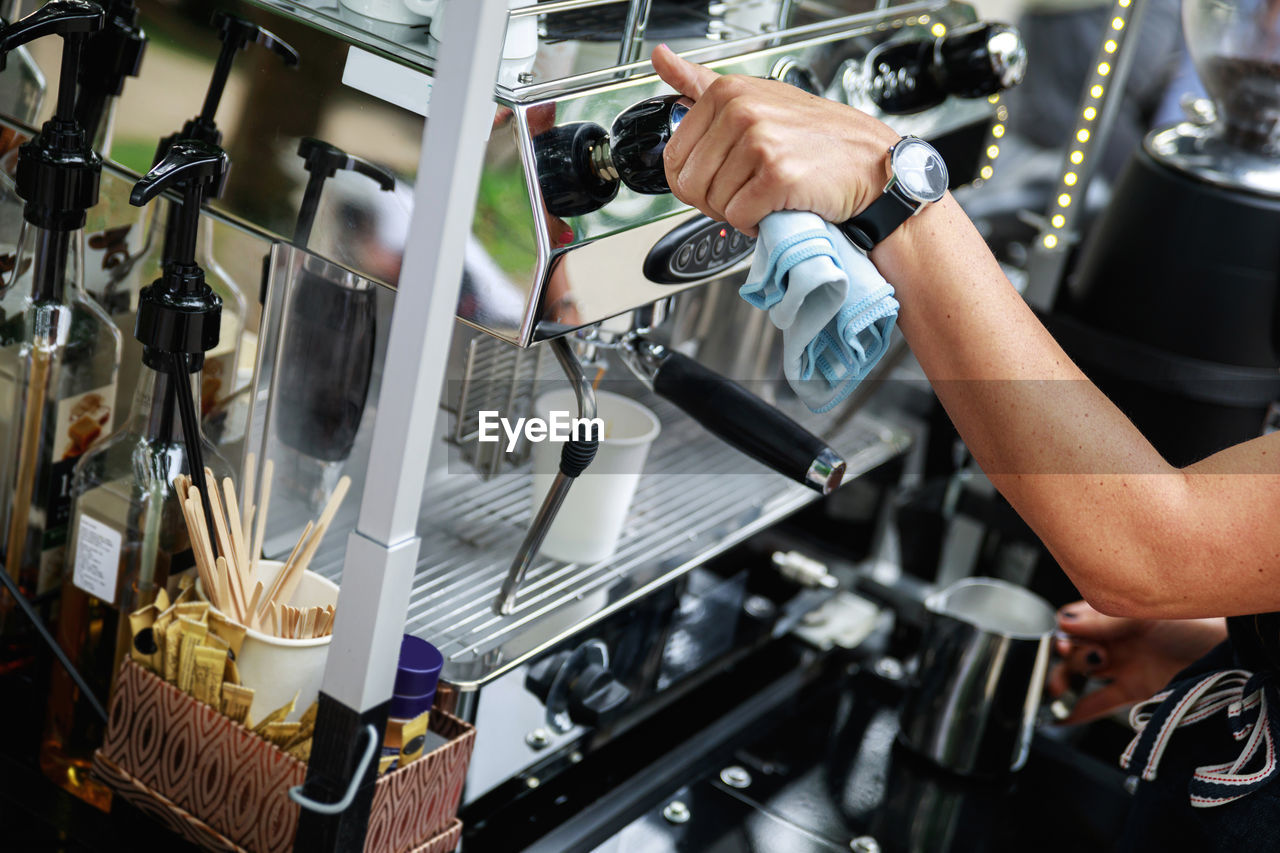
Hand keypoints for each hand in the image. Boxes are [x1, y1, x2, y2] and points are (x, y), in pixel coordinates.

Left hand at [651, 44, 900, 235]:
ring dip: (740, 211)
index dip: (698, 179)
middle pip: (690, 184)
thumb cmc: (815, 138)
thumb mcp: (756, 96)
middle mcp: (741, 112)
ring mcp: (760, 142)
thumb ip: (701, 83)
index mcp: (727, 93)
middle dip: (716, 199)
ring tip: (768, 193)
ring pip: (714, 203)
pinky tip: (778, 206)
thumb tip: (661, 58)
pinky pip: (739, 217)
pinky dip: (757, 223)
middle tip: (749, 189)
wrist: (871, 166)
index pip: (675, 158)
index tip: (726, 174)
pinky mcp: (776, 176)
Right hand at [1048, 601, 1226, 724]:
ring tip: (1056, 691)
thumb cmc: (1192, 624)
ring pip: (1082, 674)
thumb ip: (1103, 621)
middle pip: (1074, 649)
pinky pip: (1100, 701)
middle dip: (1064, 656)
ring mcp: (1123, 665)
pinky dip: (1081, 710)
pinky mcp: (1134, 690)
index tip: (1064, 638)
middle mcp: (1115, 638)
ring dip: (1065, 682)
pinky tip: (1063, 717)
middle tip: (1069, 661)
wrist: (1226, 656)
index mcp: (1114, 614)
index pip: (1075, 620)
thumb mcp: (1144, 615)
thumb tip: (1064, 622)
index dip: (1065, 630)